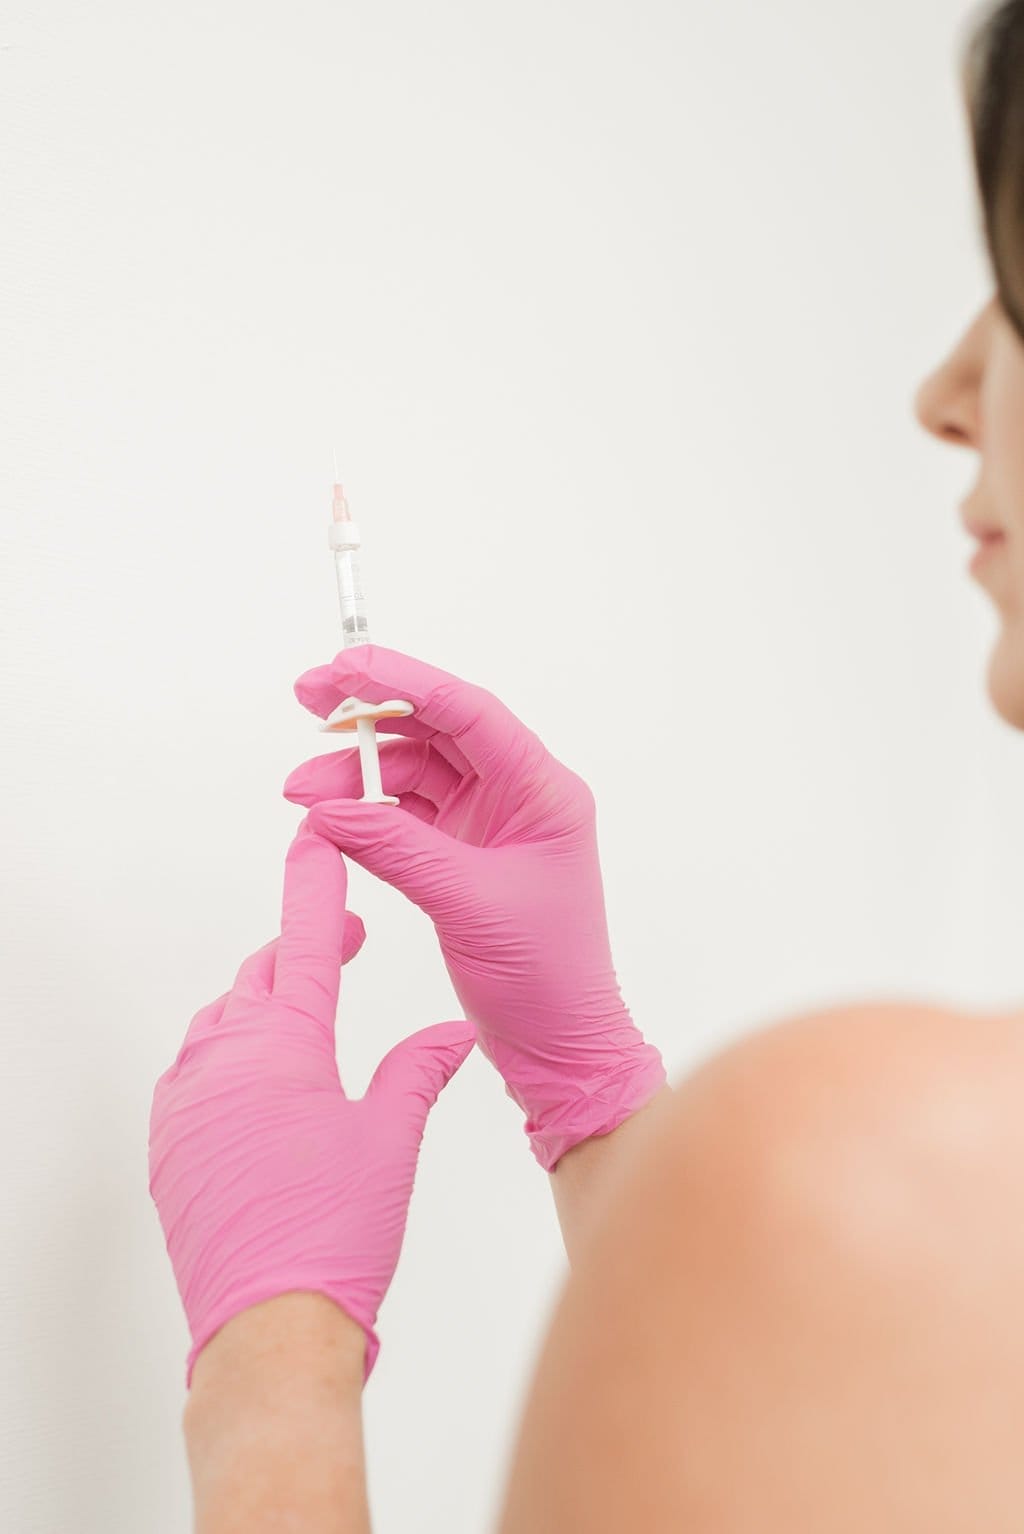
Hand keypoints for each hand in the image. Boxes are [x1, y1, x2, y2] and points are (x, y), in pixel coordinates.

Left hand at [148, 819, 473, 1389]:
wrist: (271, 1327)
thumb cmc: (339, 1233)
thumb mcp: (392, 1139)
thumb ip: (418, 1071)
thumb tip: (452, 1033)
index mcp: (287, 1046)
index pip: (303, 941)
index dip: (315, 885)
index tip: (317, 840)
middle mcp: (225, 1060)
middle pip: (258, 977)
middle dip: (297, 953)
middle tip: (339, 947)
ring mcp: (187, 1102)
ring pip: (219, 1023)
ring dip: (259, 1008)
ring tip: (302, 1024)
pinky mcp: (168, 1143)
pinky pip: (192, 1074)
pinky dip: (225, 1060)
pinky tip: (257, 1088)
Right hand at [283, 646, 664, 1171]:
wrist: (560, 1044)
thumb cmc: (544, 975)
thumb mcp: (465, 902)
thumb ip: (395, 848)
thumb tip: (328, 809)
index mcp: (542, 791)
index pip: (468, 712)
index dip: (403, 682)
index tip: (344, 668)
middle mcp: (518, 795)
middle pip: (436, 730)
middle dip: (369, 715)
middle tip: (308, 698)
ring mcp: (488, 823)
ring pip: (413, 772)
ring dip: (356, 774)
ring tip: (301, 793)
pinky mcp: (462, 855)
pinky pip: (405, 813)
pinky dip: (365, 812)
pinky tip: (328, 818)